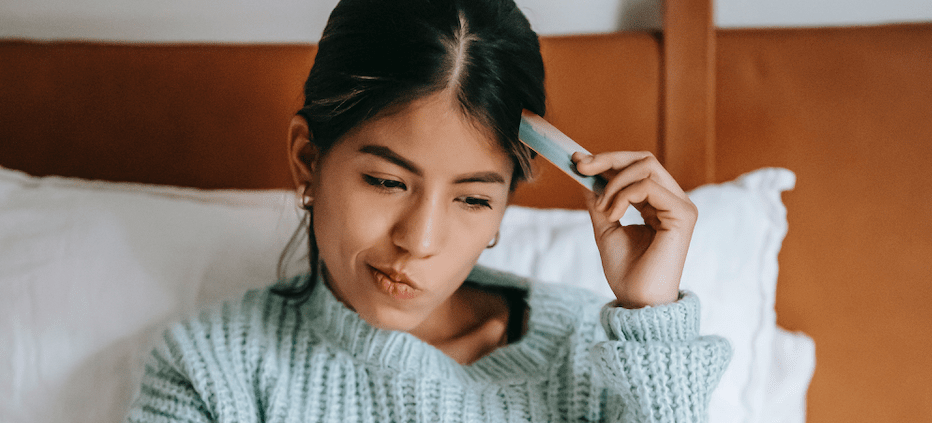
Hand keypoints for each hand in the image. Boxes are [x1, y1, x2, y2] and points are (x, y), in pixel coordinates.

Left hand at [572, 151, 696, 308]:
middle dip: (608, 159)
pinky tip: (613, 215)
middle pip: (644, 160)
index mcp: (659, 204)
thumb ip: (599, 202)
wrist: (637, 301)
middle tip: (580, 167)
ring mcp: (681, 206)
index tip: (577, 162)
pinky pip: (647, 187)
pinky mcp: (683, 214)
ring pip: (646, 166)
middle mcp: (674, 201)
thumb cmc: (626, 272)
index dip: (608, 160)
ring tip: (602, 209)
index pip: (638, 168)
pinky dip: (623, 196)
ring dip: (614, 183)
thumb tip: (585, 174)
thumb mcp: (606, 228)